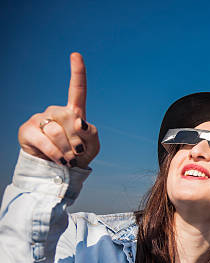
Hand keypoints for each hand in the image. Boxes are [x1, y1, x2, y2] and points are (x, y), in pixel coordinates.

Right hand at [18, 53, 98, 168]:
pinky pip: (45, 141)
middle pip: (71, 121)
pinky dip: (56, 153)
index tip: (76, 55)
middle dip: (78, 141)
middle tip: (76, 153)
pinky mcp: (28, 130)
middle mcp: (56, 112)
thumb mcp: (92, 146)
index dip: (77, 72)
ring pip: (58, 132)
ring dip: (67, 150)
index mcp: (74, 112)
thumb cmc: (78, 156)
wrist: (60, 172)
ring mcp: (40, 119)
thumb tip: (79, 122)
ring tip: (68, 158)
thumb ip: (92, 133)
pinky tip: (60, 159)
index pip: (77, 90)